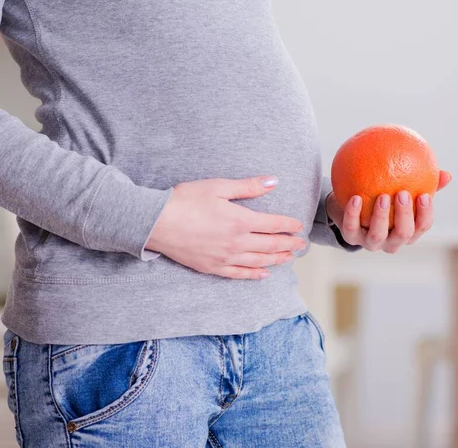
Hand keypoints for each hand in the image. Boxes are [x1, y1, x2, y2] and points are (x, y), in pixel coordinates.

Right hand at [145, 176, 305, 279]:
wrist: (157, 222)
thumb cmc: (185, 200)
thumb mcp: (218, 187)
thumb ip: (248, 187)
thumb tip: (273, 182)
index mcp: (240, 221)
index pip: (273, 225)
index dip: (288, 226)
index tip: (299, 226)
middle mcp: (237, 242)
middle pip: (270, 246)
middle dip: (288, 245)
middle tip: (301, 245)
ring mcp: (224, 258)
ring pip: (258, 262)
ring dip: (277, 260)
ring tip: (289, 259)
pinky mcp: (212, 267)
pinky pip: (239, 274)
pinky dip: (254, 275)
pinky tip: (263, 274)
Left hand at [325, 170, 451, 252]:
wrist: (348, 206)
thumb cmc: (381, 198)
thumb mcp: (400, 192)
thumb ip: (422, 184)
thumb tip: (445, 175)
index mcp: (407, 232)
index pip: (422, 226)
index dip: (425, 214)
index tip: (424, 195)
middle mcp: (391, 241)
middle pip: (403, 234)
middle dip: (404, 215)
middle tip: (402, 194)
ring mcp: (370, 242)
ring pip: (378, 235)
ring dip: (381, 215)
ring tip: (382, 196)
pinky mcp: (350, 238)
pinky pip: (351, 227)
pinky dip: (353, 213)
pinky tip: (356, 197)